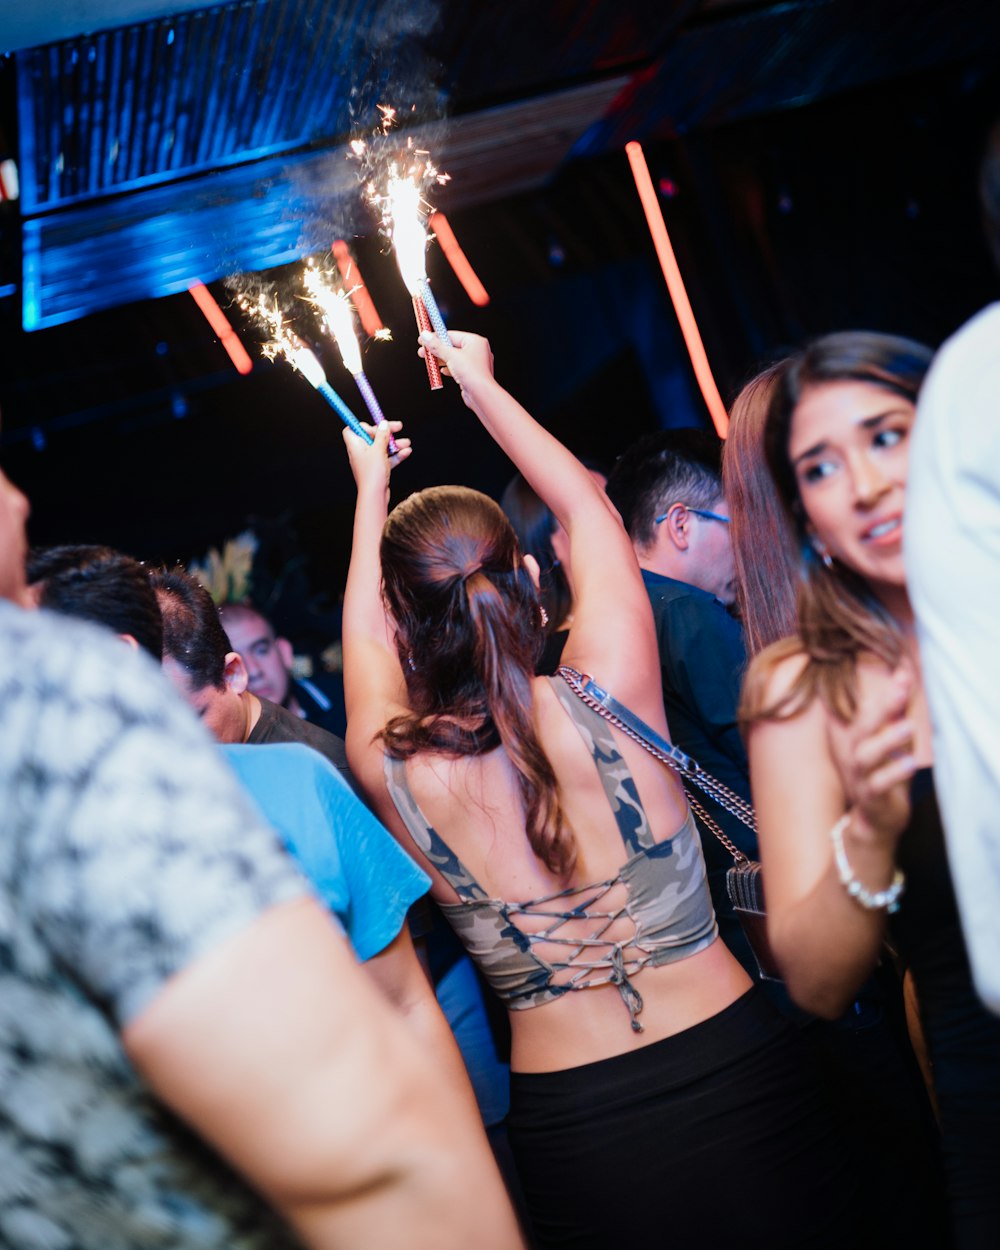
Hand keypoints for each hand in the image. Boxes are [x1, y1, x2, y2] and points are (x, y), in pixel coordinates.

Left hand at [342, 420, 410, 494]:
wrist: (375, 496)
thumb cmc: (372, 474)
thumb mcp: (378, 450)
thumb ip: (381, 435)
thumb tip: (383, 424)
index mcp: (355, 445)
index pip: (352, 429)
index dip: (363, 425)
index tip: (376, 425)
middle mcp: (360, 452)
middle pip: (371, 436)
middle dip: (386, 432)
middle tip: (398, 427)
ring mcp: (369, 461)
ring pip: (381, 447)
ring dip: (394, 444)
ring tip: (407, 443)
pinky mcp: (377, 469)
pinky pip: (386, 458)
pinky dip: (396, 455)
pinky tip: (406, 453)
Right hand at [418, 330, 494, 407]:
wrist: (481, 394)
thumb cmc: (473, 374)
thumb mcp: (451, 356)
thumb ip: (437, 346)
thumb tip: (426, 336)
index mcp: (475, 341)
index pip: (451, 334)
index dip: (436, 337)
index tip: (425, 338)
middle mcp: (476, 350)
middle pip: (451, 346)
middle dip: (436, 350)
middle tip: (423, 350)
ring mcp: (474, 363)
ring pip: (453, 358)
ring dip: (440, 359)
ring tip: (429, 361)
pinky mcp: (471, 374)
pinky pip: (457, 367)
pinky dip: (448, 368)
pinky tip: (442, 370)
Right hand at [828, 664, 915, 845]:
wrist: (874, 821)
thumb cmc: (884, 775)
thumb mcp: (891, 741)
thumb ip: (895, 713)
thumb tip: (903, 677)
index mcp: (852, 738)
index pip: (860, 708)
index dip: (878, 690)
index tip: (902, 673)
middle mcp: (849, 754)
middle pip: (859, 727)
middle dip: (880, 707)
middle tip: (901, 689)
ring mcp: (857, 776)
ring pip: (864, 756)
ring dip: (885, 740)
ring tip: (908, 727)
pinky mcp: (869, 798)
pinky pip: (877, 784)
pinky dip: (892, 773)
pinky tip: (909, 763)